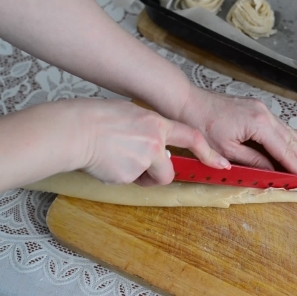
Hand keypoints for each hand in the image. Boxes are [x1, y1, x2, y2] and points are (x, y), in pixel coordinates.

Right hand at [75, 99, 229, 185]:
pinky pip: (130, 182)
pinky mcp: (129, 175)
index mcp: (156, 123)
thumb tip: (156, 146)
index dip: (207, 152)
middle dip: (158, 174)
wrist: (75, 130)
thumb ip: (149, 130)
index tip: (221, 164)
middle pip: (169, 169)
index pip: (191, 137)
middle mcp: (155, 142)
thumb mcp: (131, 115)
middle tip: (142, 168)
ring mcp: (144, 159)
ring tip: (117, 161)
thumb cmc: (96, 119)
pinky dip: (121, 177)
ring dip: (139, 177)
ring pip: (150, 178)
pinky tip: (107, 164)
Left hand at [178, 86, 296, 178]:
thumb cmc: (202, 126)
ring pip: (288, 132)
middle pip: (291, 141)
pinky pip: (279, 126)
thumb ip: (253, 161)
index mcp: (259, 123)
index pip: (284, 151)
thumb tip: (273, 172)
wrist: (188, 102)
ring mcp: (262, 110)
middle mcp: (265, 114)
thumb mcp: (226, 150)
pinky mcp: (257, 110)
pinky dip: (292, 136)